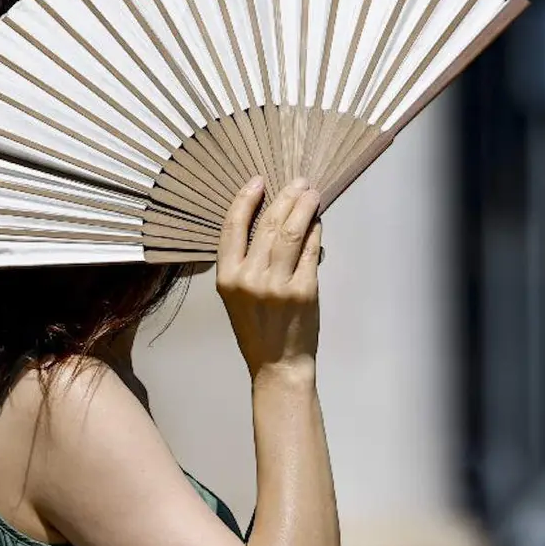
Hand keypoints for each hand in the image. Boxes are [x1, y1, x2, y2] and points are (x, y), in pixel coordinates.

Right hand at [216, 176, 322, 377]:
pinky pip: (310, 251)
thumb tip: (272, 219)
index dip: (245, 199)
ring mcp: (278, 284)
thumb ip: (247, 261)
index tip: (258, 181)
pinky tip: (318, 222)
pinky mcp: (304, 290)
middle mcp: (250, 278)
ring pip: (291, 232)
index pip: (233, 227)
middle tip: (299, 182)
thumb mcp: (236, 295)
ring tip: (311, 194)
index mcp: (227, 277)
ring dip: (303, 207)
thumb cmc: (256, 328)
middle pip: (268, 224)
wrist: (278, 364)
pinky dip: (315, 233)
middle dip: (285, 197)